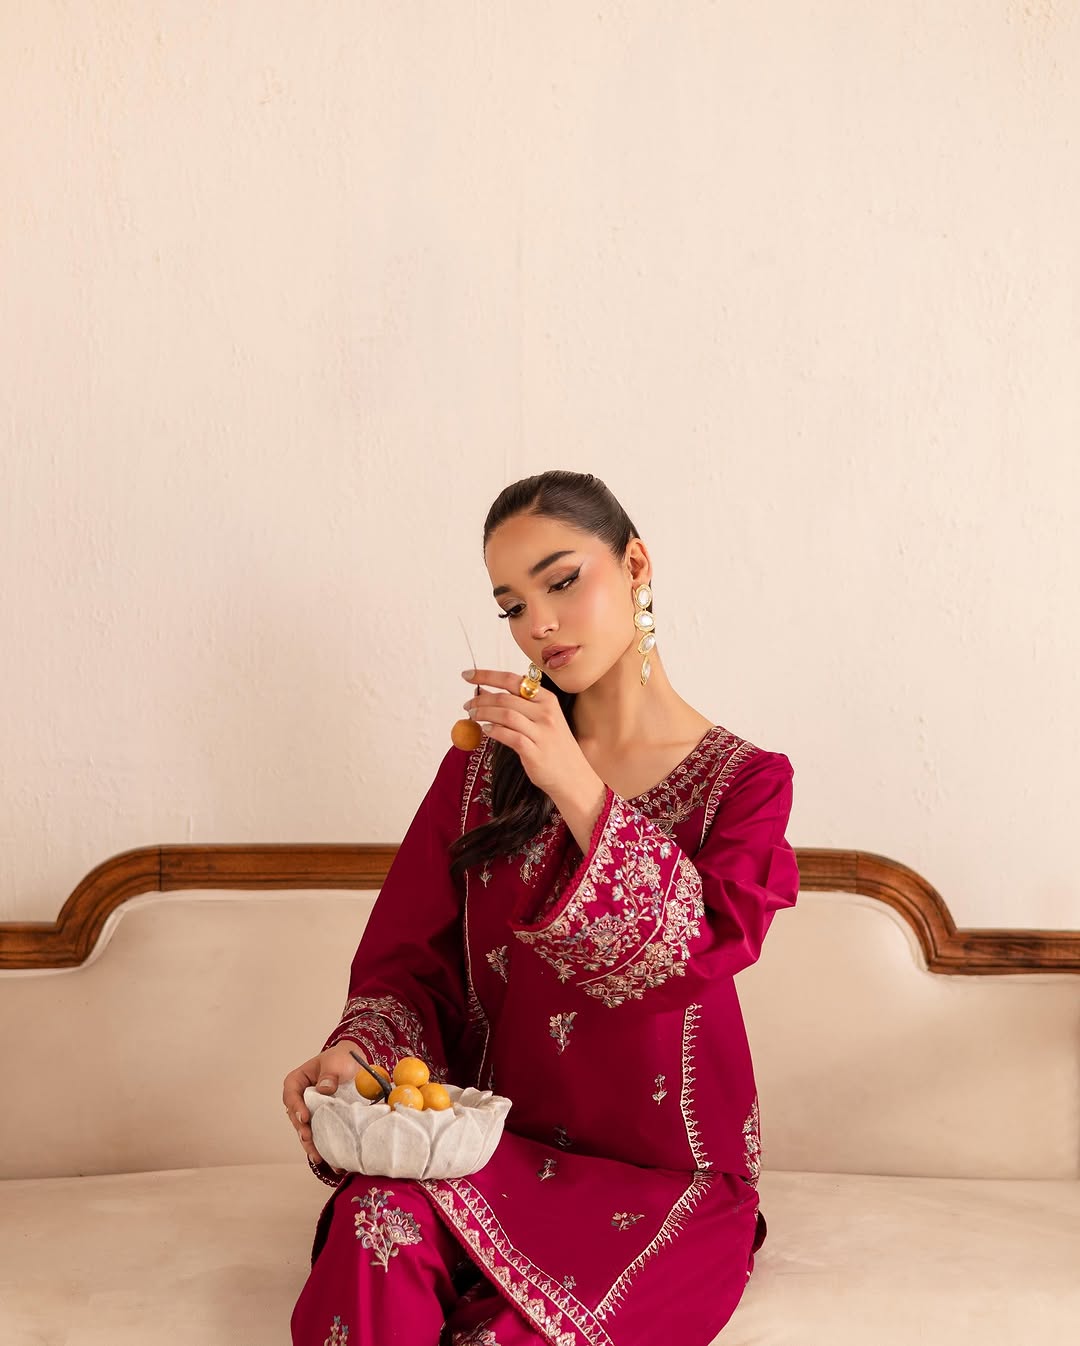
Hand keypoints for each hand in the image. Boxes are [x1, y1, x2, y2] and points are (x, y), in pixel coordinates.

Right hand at [282, 1040, 363, 1169]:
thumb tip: (324, 1089)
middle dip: (302, 1131)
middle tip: (309, 1139)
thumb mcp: (335, 1062)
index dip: (296, 1107)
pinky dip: (324, 1147)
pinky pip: (319, 1135)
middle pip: (296, 1117)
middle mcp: (300, 1099)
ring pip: (306, 1131)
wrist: (353, 1065)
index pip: (291, 1095)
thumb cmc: (340, 1059)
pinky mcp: (321, 1121)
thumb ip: (330, 1074)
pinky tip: (331, 1160)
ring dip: (311, 1145)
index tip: (304, 1117)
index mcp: (298, 1081)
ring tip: (319, 1157)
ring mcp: (310, 1112)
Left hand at [461, 669, 606, 852]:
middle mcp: (546, 712)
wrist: (573, 777)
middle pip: (505, 697)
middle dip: (481, 699)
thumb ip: (516, 706)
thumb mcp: (540, 721)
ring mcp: (541, 732)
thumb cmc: (554, 748)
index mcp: (547, 699)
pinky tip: (485, 730)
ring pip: (505, 714)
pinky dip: (493, 731)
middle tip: (467, 705)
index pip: (513, 680)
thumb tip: (483, 693)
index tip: (468, 675)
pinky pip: (508, 736)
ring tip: (472, 716)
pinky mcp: (535, 751)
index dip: (487, 675)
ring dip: (483, 713)